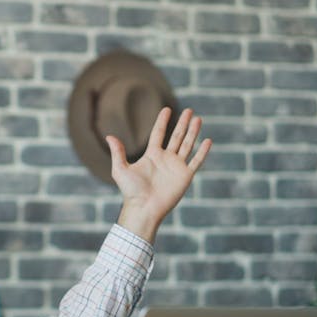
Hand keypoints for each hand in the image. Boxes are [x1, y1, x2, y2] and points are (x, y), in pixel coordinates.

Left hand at [107, 107, 210, 242]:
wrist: (144, 208)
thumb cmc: (131, 191)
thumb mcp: (120, 169)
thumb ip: (118, 152)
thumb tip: (109, 136)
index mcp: (152, 155)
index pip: (158, 133)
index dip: (162, 121)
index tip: (167, 109)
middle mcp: (165, 159)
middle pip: (176, 136)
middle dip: (182, 123)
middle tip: (189, 110)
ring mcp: (176, 167)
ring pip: (187, 145)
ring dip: (193, 132)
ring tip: (198, 119)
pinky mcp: (185, 176)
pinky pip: (196, 161)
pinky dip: (203, 152)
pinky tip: (208, 141)